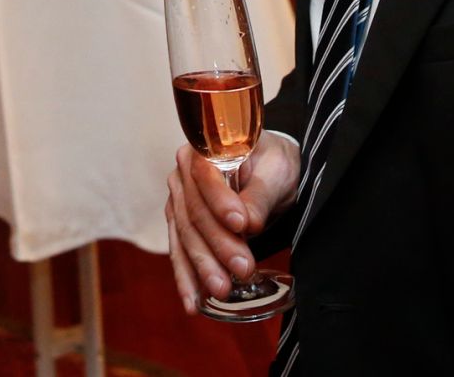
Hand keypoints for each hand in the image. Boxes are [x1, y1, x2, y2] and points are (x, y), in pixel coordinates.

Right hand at [166, 130, 299, 311]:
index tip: (242, 224)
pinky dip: (186, 279)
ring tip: (221, 290)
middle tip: (242, 268)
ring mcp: (178, 202)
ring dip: (202, 267)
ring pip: (186, 237)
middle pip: (194, 212)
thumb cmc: (272, 165)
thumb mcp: (275, 172)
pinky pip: (180, 254)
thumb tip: (247, 223)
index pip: (204, 176)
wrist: (268, 173)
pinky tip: (192, 303)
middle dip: (217, 244)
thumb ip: (259, 195)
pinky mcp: (181, 226)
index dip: (220, 201)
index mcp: (202, 150)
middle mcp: (182, 175)